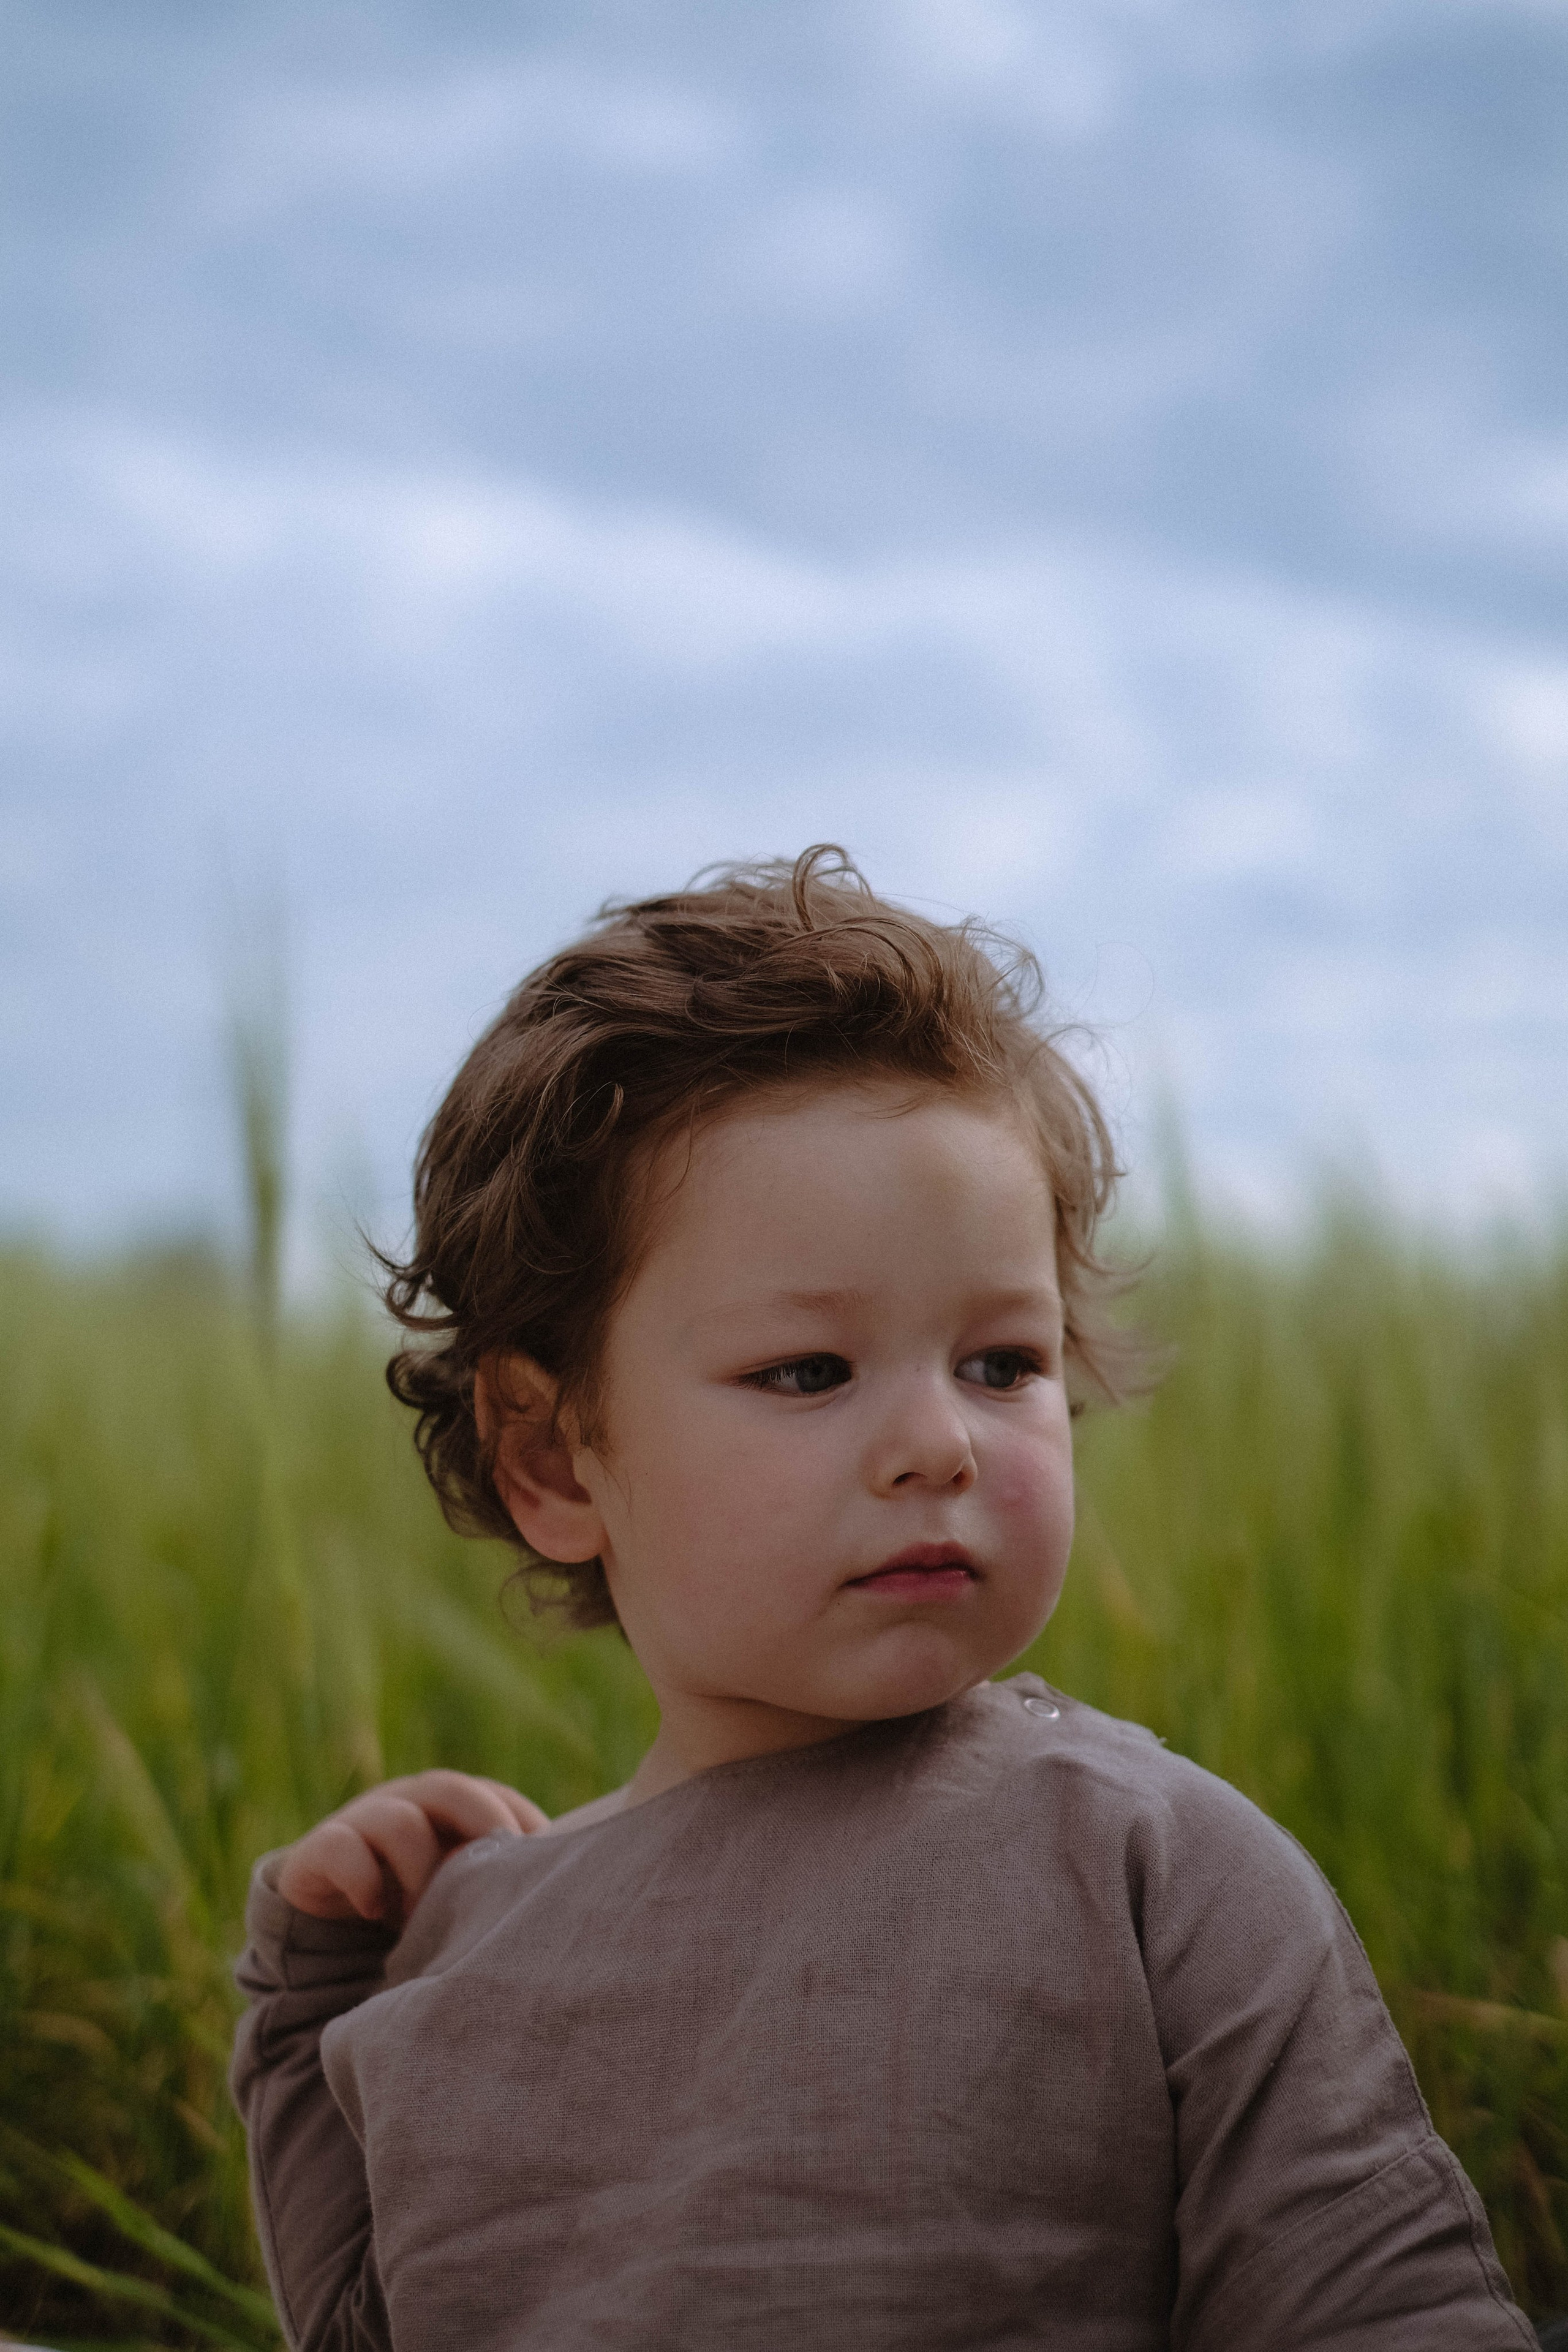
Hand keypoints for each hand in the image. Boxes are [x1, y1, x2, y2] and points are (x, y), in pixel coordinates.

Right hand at [275, 1770, 547, 1925]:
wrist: (322, 1923)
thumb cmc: (410, 1907)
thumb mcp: (459, 1894)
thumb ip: (495, 1884)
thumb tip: (560, 1896)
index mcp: (450, 1808)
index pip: (498, 1798)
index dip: (522, 1827)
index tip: (543, 1870)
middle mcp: (409, 1802)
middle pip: (452, 1790)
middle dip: (479, 1833)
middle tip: (488, 1888)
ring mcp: (361, 1821)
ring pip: (399, 1820)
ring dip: (419, 1872)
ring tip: (420, 1918)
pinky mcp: (318, 1851)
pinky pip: (341, 1848)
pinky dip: (363, 1880)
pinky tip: (373, 1912)